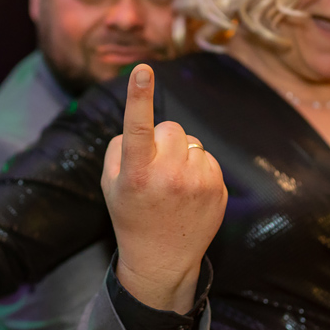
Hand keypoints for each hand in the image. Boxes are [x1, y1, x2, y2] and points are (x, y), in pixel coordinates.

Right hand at [101, 64, 226, 312]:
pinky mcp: (218, 189)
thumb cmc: (131, 215)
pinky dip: (197, 167)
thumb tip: (142, 124)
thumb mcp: (110, 184)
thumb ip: (120, 147)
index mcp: (137, 173)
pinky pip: (207, 157)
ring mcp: (198, 183)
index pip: (137, 127)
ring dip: (181, 154)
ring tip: (171, 183)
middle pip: (170, 127)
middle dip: (161, 140)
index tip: (143, 69)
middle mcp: (169, 176)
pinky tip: (188, 191)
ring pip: (191, 142)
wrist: (163, 260)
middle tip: (153, 166)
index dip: (138, 95)